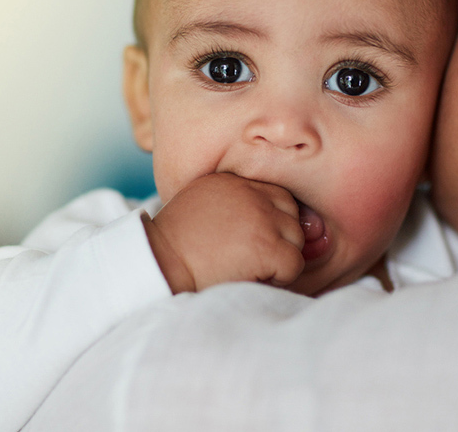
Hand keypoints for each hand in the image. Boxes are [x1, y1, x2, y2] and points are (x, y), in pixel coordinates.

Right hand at [143, 173, 305, 293]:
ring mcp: (261, 218)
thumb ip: (232, 202)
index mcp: (233, 181)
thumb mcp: (199, 203)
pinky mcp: (267, 247)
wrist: (161, 266)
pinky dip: (280, 278)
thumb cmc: (175, 245)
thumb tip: (266, 218)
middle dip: (279, 238)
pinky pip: (294, 264)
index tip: (251, 240)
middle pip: (291, 214)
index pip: (276, 196)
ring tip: (249, 266)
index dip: (271, 221)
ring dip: (279, 258)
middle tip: (251, 256)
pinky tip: (253, 277)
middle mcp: (251, 193)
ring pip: (296, 239)